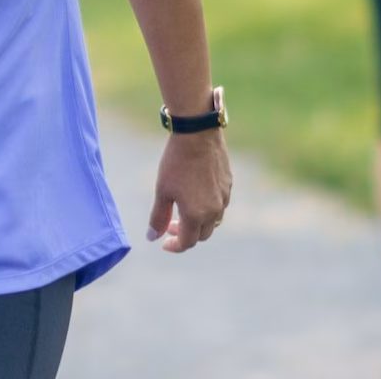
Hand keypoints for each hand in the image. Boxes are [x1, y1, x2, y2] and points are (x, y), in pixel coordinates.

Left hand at [146, 130, 231, 253]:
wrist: (198, 135)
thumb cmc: (176, 163)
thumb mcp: (162, 191)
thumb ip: (158, 217)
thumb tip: (152, 237)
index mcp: (196, 215)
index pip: (187, 242)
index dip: (175, 246)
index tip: (164, 243)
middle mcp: (214, 211)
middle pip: (202, 235)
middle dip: (185, 234)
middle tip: (169, 225)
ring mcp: (224, 198)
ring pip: (213, 221)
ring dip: (198, 223)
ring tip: (183, 211)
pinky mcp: (228, 185)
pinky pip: (220, 206)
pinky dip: (208, 209)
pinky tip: (196, 195)